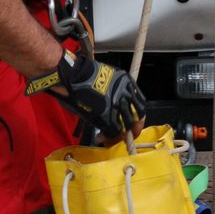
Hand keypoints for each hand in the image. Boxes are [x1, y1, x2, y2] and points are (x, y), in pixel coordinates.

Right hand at [25, 50, 145, 138]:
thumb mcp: (109, 80)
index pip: (141, 105)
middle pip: (136, 118)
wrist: (73, 75)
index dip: (138, 118)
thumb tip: (118, 112)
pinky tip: (100, 137)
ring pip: (125, 126)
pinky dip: (107, 137)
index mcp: (127, 83)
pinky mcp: (107, 114)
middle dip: (132, 130)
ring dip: (118, 135)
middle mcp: (125, 94)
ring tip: (109, 138)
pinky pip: (113, 130)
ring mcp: (117, 104)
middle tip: (125, 136)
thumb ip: (117, 94)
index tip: (134, 125)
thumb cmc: (85, 76)